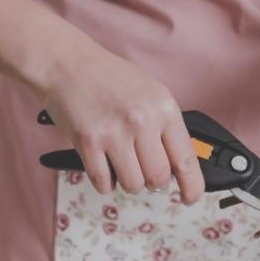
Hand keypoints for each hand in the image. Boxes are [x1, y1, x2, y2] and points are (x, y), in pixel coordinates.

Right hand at [35, 44, 204, 202]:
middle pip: (159, 178)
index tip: (191, 197)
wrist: (67, 63)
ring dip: (128, 181)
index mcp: (163, 108)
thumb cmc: (109, 78)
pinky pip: (104, 183)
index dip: (192, 185)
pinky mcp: (88, 143)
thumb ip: (166, 126)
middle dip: (152, 180)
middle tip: (143, 167)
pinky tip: (103, 163)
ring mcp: (114, 133)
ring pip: (133, 185)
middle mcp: (142, 121)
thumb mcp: (151, 93)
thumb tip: (180, 164)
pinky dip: (105, 181)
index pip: (186, 159)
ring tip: (120, 161)